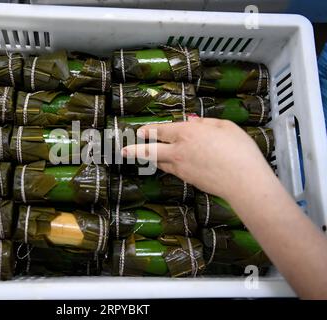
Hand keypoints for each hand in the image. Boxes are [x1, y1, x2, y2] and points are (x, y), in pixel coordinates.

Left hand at [121, 117, 274, 200]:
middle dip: (134, 149)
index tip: (140, 130)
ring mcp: (180, 167)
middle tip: (123, 150)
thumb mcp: (225, 127)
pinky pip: (171, 170)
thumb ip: (205, 123)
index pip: (161, 130)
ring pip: (158, 162)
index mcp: (187, 132)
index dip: (149, 130)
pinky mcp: (187, 180)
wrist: (243, 181)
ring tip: (138, 155)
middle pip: (149, 149)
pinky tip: (165, 164)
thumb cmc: (239, 150)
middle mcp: (178, 150)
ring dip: (149, 158)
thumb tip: (192, 121)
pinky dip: (165, 165)